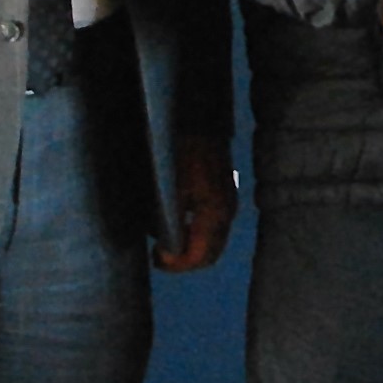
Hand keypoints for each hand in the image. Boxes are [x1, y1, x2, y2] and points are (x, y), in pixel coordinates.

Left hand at [154, 136, 238, 272]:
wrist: (197, 117)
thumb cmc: (179, 153)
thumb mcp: (170, 190)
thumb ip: (170, 224)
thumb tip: (168, 252)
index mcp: (215, 214)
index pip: (201, 257)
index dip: (177, 265)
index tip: (155, 256)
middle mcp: (227, 213)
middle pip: (209, 254)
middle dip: (184, 260)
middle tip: (158, 252)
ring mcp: (227, 203)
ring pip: (211, 240)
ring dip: (189, 245)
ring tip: (163, 234)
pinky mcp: (223, 193)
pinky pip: (210, 225)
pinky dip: (194, 231)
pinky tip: (176, 218)